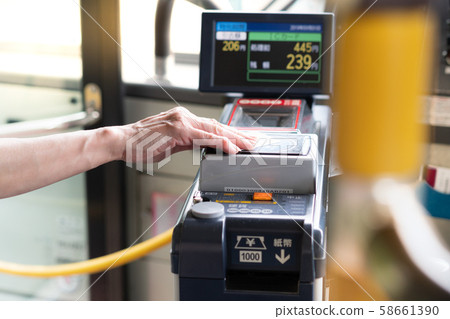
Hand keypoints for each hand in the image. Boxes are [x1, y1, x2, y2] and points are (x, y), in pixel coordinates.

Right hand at [119, 107, 257, 162]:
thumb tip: (203, 148)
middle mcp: (184, 116)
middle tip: (255, 141)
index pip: (212, 125)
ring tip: (249, 145)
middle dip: (238, 134)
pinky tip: (231, 148)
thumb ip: (187, 142)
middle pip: (217, 125)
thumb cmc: (141, 144)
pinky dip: (220, 142)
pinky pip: (204, 137)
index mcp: (183, 118)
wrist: (121, 142)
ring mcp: (181, 121)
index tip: (244, 139)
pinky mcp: (177, 130)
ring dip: (234, 138)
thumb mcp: (170, 143)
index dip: (230, 133)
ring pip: (214, 129)